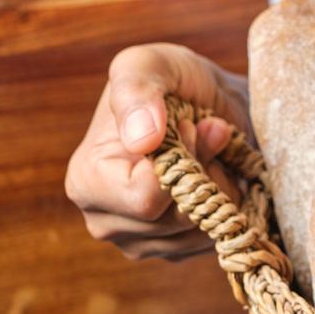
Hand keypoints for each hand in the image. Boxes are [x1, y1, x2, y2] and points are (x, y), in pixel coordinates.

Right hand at [65, 44, 250, 259]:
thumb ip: (138, 90)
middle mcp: (106, 221)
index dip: (182, 161)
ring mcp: (143, 242)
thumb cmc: (175, 79)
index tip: (189, 125)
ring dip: (219, 188)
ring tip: (208, 154)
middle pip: (177, 219)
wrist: (213, 100)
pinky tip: (214, 176)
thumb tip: (142, 140)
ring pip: (201, 231)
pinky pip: (217, 238)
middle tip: (205, 134)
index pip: (145, 199)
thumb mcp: (152, 63)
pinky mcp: (177, 250)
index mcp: (87, 181)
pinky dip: (227, 206)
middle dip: (205, 173)